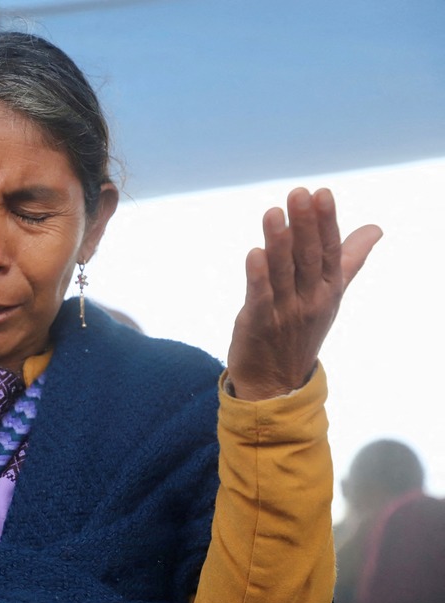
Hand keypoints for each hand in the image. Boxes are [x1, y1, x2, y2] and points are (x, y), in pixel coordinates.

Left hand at [226, 187, 381, 400]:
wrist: (277, 382)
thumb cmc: (302, 330)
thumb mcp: (331, 294)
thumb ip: (349, 258)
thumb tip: (376, 228)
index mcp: (328, 287)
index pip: (329, 249)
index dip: (325, 221)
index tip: (321, 193)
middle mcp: (310, 298)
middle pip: (308, 257)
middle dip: (304, 225)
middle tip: (299, 193)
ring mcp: (286, 312)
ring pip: (282, 273)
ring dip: (278, 243)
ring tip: (273, 213)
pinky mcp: (259, 323)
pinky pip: (260, 297)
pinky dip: (257, 276)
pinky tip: (254, 253)